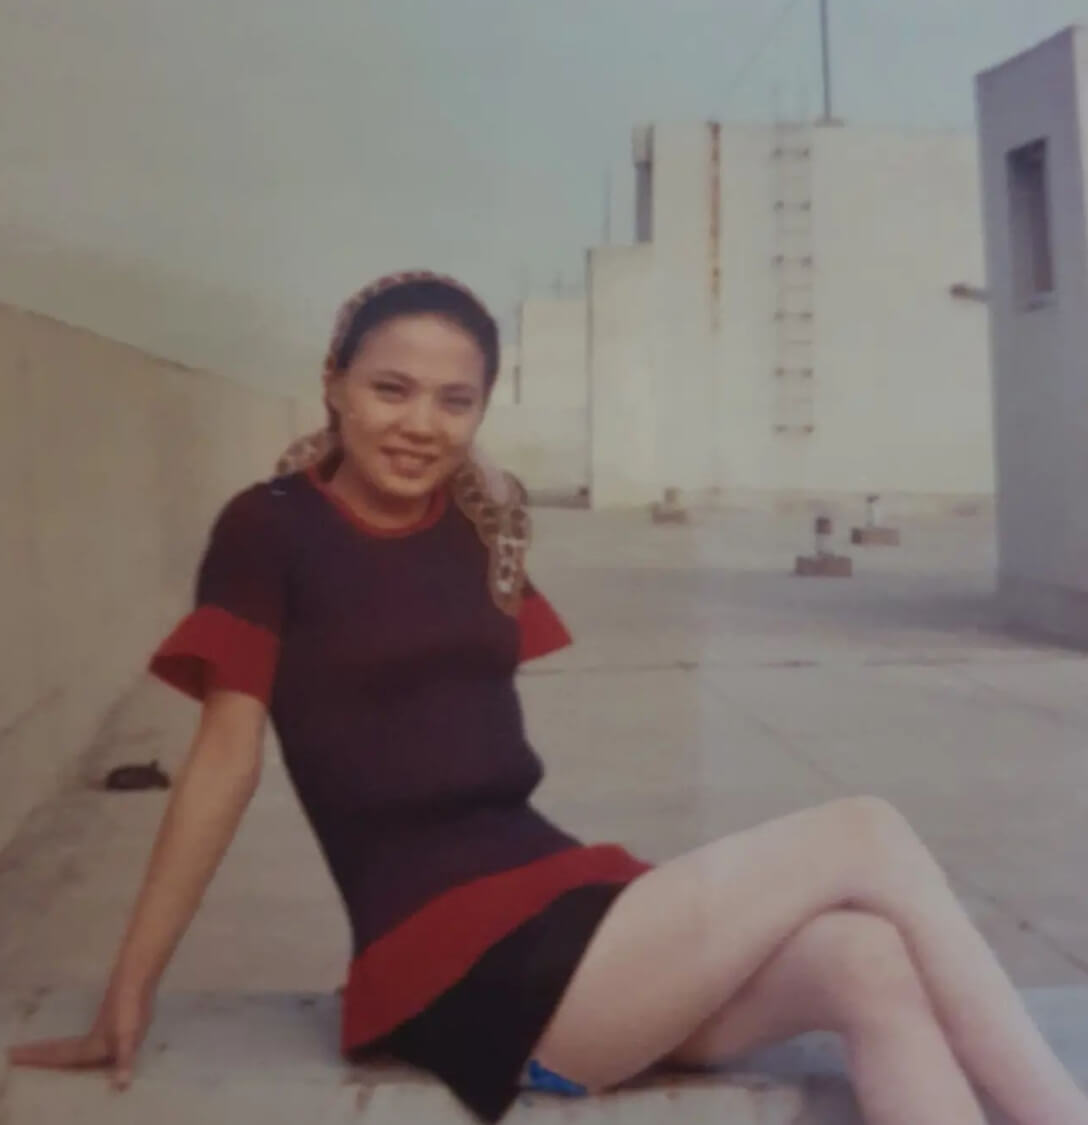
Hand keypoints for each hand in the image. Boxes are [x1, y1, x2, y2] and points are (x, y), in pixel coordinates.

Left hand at [7, 983, 153, 1089]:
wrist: (140, 972)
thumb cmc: (132, 1002)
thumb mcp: (129, 1032)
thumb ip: (126, 1058)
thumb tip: (123, 1086)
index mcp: (102, 1048)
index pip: (66, 1058)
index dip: (42, 1059)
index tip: (16, 1056)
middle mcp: (102, 1043)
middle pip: (65, 1054)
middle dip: (42, 1056)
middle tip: (15, 1055)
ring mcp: (105, 1032)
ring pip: (71, 1047)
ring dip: (52, 1051)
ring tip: (33, 1052)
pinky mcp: (107, 1020)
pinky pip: (78, 1039)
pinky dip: (65, 1043)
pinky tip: (60, 1044)